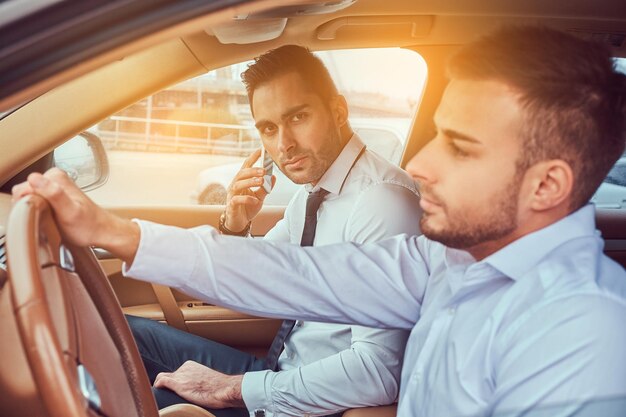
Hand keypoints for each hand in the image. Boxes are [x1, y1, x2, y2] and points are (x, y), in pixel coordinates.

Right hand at [11, 168, 139, 263]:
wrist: (102, 231)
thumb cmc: (88, 225)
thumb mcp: (69, 211)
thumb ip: (53, 194)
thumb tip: (34, 178)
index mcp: (55, 177)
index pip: (23, 188)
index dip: (26, 205)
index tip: (41, 214)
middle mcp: (54, 178)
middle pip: (24, 193)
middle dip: (30, 208)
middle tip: (47, 218)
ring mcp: (53, 186)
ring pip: (28, 198)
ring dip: (34, 210)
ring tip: (50, 219)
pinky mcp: (53, 195)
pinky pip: (35, 202)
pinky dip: (39, 212)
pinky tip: (50, 218)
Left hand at [153, 361, 243, 408]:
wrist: (225, 388)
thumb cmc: (220, 387)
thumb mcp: (207, 380)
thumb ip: (199, 380)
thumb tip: (199, 388)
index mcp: (191, 365)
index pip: (177, 372)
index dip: (174, 381)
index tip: (174, 389)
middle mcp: (184, 368)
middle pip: (169, 375)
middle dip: (167, 384)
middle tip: (167, 394)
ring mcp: (181, 375)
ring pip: (162, 378)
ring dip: (160, 386)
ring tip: (161, 395)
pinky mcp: (179, 384)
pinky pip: (161, 382)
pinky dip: (157, 386)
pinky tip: (156, 391)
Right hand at [223, 148, 275, 232]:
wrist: (239, 223)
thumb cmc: (248, 207)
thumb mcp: (260, 197)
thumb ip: (265, 188)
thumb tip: (274, 177)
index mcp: (242, 181)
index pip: (246, 166)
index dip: (252, 158)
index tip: (260, 150)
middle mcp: (235, 185)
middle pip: (241, 174)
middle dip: (253, 171)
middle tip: (264, 171)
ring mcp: (232, 195)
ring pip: (238, 184)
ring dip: (250, 182)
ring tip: (261, 182)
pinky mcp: (231, 205)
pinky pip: (237, 199)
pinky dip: (247, 199)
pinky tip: (255, 200)